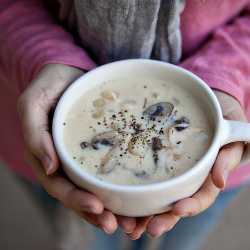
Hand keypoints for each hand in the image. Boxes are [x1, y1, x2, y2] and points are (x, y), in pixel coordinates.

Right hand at [17, 64, 135, 233]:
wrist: (70, 74)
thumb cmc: (50, 86)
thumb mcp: (33, 103)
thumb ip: (35, 133)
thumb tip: (50, 167)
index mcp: (46, 157)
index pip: (59, 186)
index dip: (76, 200)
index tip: (98, 207)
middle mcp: (64, 163)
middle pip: (80, 195)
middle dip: (99, 213)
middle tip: (122, 225)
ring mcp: (82, 159)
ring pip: (96, 190)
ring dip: (113, 209)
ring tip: (133, 223)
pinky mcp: (98, 152)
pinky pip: (108, 174)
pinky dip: (120, 190)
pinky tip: (136, 199)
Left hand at [127, 90, 246, 238]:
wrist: (208, 115)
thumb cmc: (220, 129)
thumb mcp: (228, 142)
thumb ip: (226, 159)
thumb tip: (219, 181)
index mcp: (204, 179)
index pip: (200, 197)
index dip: (190, 205)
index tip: (178, 209)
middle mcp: (185, 182)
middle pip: (175, 205)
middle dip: (162, 219)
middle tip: (149, 229)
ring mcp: (169, 175)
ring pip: (157, 198)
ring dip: (144, 214)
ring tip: (129, 226)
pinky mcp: (154, 166)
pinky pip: (144, 180)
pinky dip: (134, 192)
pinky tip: (119, 201)